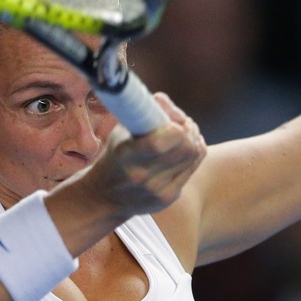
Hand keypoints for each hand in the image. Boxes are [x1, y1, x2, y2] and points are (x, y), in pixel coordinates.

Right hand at [82, 92, 207, 216]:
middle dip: (188, 130)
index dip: (176, 127)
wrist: (105, 196)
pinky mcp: (167, 198)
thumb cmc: (117, 155)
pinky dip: (195, 153)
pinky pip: (193, 167)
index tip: (174, 120)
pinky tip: (189, 146)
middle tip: (184, 123)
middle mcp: (142, 175)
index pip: (160, 142)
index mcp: (126, 154)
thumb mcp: (122, 131)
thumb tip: (166, 102)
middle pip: (185, 147)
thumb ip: (145, 112)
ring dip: (194, 139)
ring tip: (185, 132)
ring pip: (192, 156)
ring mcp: (156, 190)